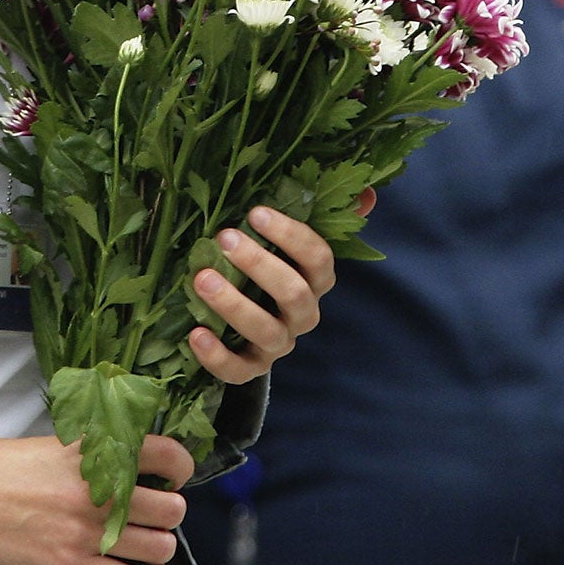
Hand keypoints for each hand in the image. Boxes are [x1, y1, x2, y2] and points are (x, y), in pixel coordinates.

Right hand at [0, 434, 193, 564]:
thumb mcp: (53, 443)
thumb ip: (96, 453)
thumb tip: (134, 465)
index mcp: (94, 450)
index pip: (168, 456)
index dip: (179, 469)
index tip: (173, 476)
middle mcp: (97, 490)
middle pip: (171, 508)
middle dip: (168, 511)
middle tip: (152, 512)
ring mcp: (85, 531)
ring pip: (160, 546)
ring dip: (159, 546)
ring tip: (144, 542)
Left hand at [189, 195, 373, 384]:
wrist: (249, 329)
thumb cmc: (266, 271)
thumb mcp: (288, 245)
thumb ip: (324, 217)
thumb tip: (368, 194)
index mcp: (316, 282)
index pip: (318, 258)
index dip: (290, 235)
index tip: (255, 212)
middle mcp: (303, 315)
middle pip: (294, 293)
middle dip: (260, 264)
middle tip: (225, 238)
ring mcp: (279, 345)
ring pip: (267, 331)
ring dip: (234, 305)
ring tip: (201, 279)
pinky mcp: (251, 369)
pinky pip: (239, 371)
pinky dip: (217, 355)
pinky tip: (195, 333)